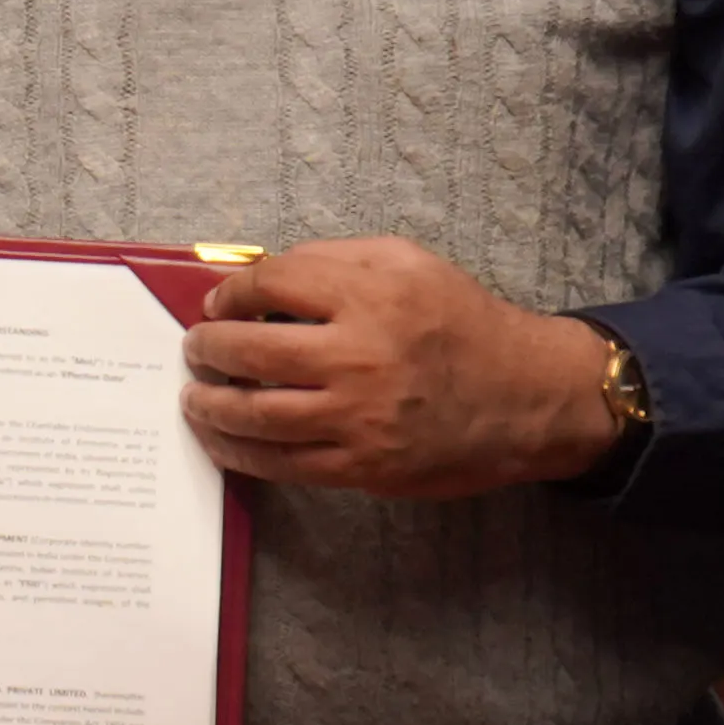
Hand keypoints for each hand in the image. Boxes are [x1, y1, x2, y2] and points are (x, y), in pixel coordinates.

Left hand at [183, 238, 613, 499]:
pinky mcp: (364, 466)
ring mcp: (360, 417)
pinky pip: (282, 464)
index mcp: (371, 295)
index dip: (230, 295)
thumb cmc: (462, 322)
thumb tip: (257, 276)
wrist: (529, 395)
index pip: (268, 285)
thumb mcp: (408, 262)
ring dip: (210, 405)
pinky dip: (239, 452)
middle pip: (249, 350)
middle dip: (208, 349)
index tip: (218, 305)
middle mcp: (362, 356)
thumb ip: (333, 258)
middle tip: (197, 349)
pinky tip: (220, 438)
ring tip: (194, 396)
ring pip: (255, 414)